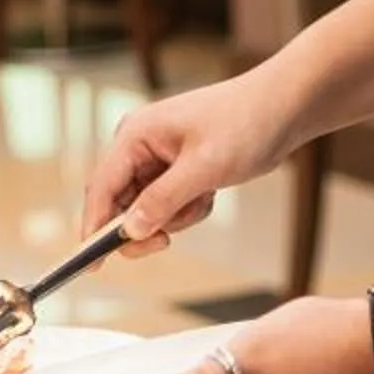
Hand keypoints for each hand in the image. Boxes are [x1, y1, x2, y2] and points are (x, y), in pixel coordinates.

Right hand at [80, 69, 302, 258]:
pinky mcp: (176, 170)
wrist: (282, 110)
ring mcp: (156, 158)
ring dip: (174, 216)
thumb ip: (162, 201)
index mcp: (134, 135)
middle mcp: (138, 146)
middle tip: (165, 242)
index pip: (101, 187)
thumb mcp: (204, 168)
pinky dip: (188, 209)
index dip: (93, 226)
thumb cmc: (244, 125)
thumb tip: (128, 231)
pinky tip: (210, 193)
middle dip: (144, 224)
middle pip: (119, 203)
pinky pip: (168, 205)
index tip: (91, 264)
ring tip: (204, 198)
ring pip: (146, 209)